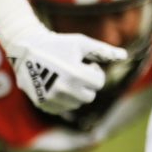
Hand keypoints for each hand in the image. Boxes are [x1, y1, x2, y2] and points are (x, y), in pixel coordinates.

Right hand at [0, 0, 126, 115]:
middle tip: (76, 71)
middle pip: (89, 96)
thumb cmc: (58, 44)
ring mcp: (52, 99)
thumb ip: (104, 51)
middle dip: (87, 84)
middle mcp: (64, 90)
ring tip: (65, 76)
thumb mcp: (82, 43)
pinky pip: (63, 108)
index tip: (86, 64)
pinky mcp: (43, 104)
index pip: (98, 83)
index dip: (94, 71)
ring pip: (76, 104)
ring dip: (76, 92)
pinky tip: (56, 84)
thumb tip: (124, 55)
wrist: (26, 49)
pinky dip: (64, 99)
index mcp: (76, 75)